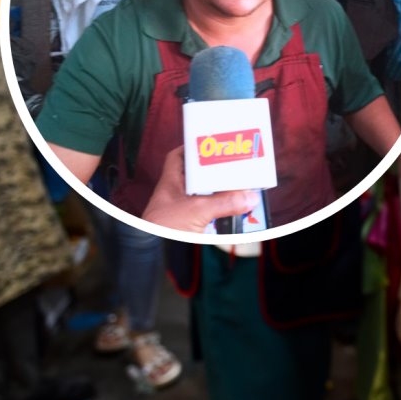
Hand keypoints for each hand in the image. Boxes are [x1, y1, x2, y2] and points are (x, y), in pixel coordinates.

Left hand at [142, 147, 257, 232]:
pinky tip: (232, 217)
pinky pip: (210, 218)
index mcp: (171, 184)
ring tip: (237, 195)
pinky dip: (222, 217)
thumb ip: (224, 203)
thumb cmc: (160, 230)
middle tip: (233, 172)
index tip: (209, 144)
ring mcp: (183, 212)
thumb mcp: (197, 211)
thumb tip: (248, 197)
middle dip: (217, 176)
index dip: (192, 149)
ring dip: (221, 199)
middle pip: (199, 179)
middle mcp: (177, 197)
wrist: (153, 255)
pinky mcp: (190, 228)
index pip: (178, 158)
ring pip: (206, 199)